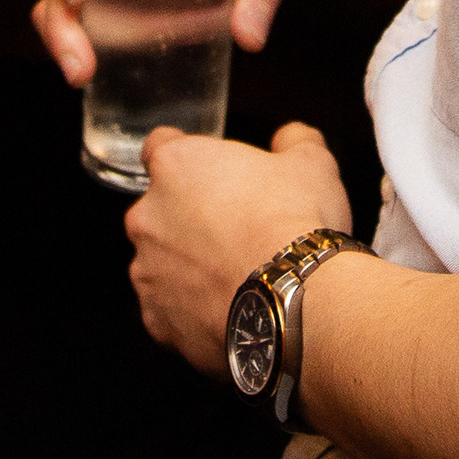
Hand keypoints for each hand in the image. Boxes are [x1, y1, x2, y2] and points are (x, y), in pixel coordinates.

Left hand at [119, 123, 352, 375]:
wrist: (295, 301)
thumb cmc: (296, 225)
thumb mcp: (311, 165)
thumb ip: (295, 141)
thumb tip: (292, 138)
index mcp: (176, 166)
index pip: (160, 147)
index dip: (187, 160)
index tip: (210, 174)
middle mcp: (147, 216)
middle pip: (160, 210)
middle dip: (189, 219)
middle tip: (236, 232)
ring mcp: (147, 272)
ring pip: (162, 263)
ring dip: (189, 267)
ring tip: (237, 278)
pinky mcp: (158, 320)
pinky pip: (170, 312)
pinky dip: (192, 312)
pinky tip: (229, 310)